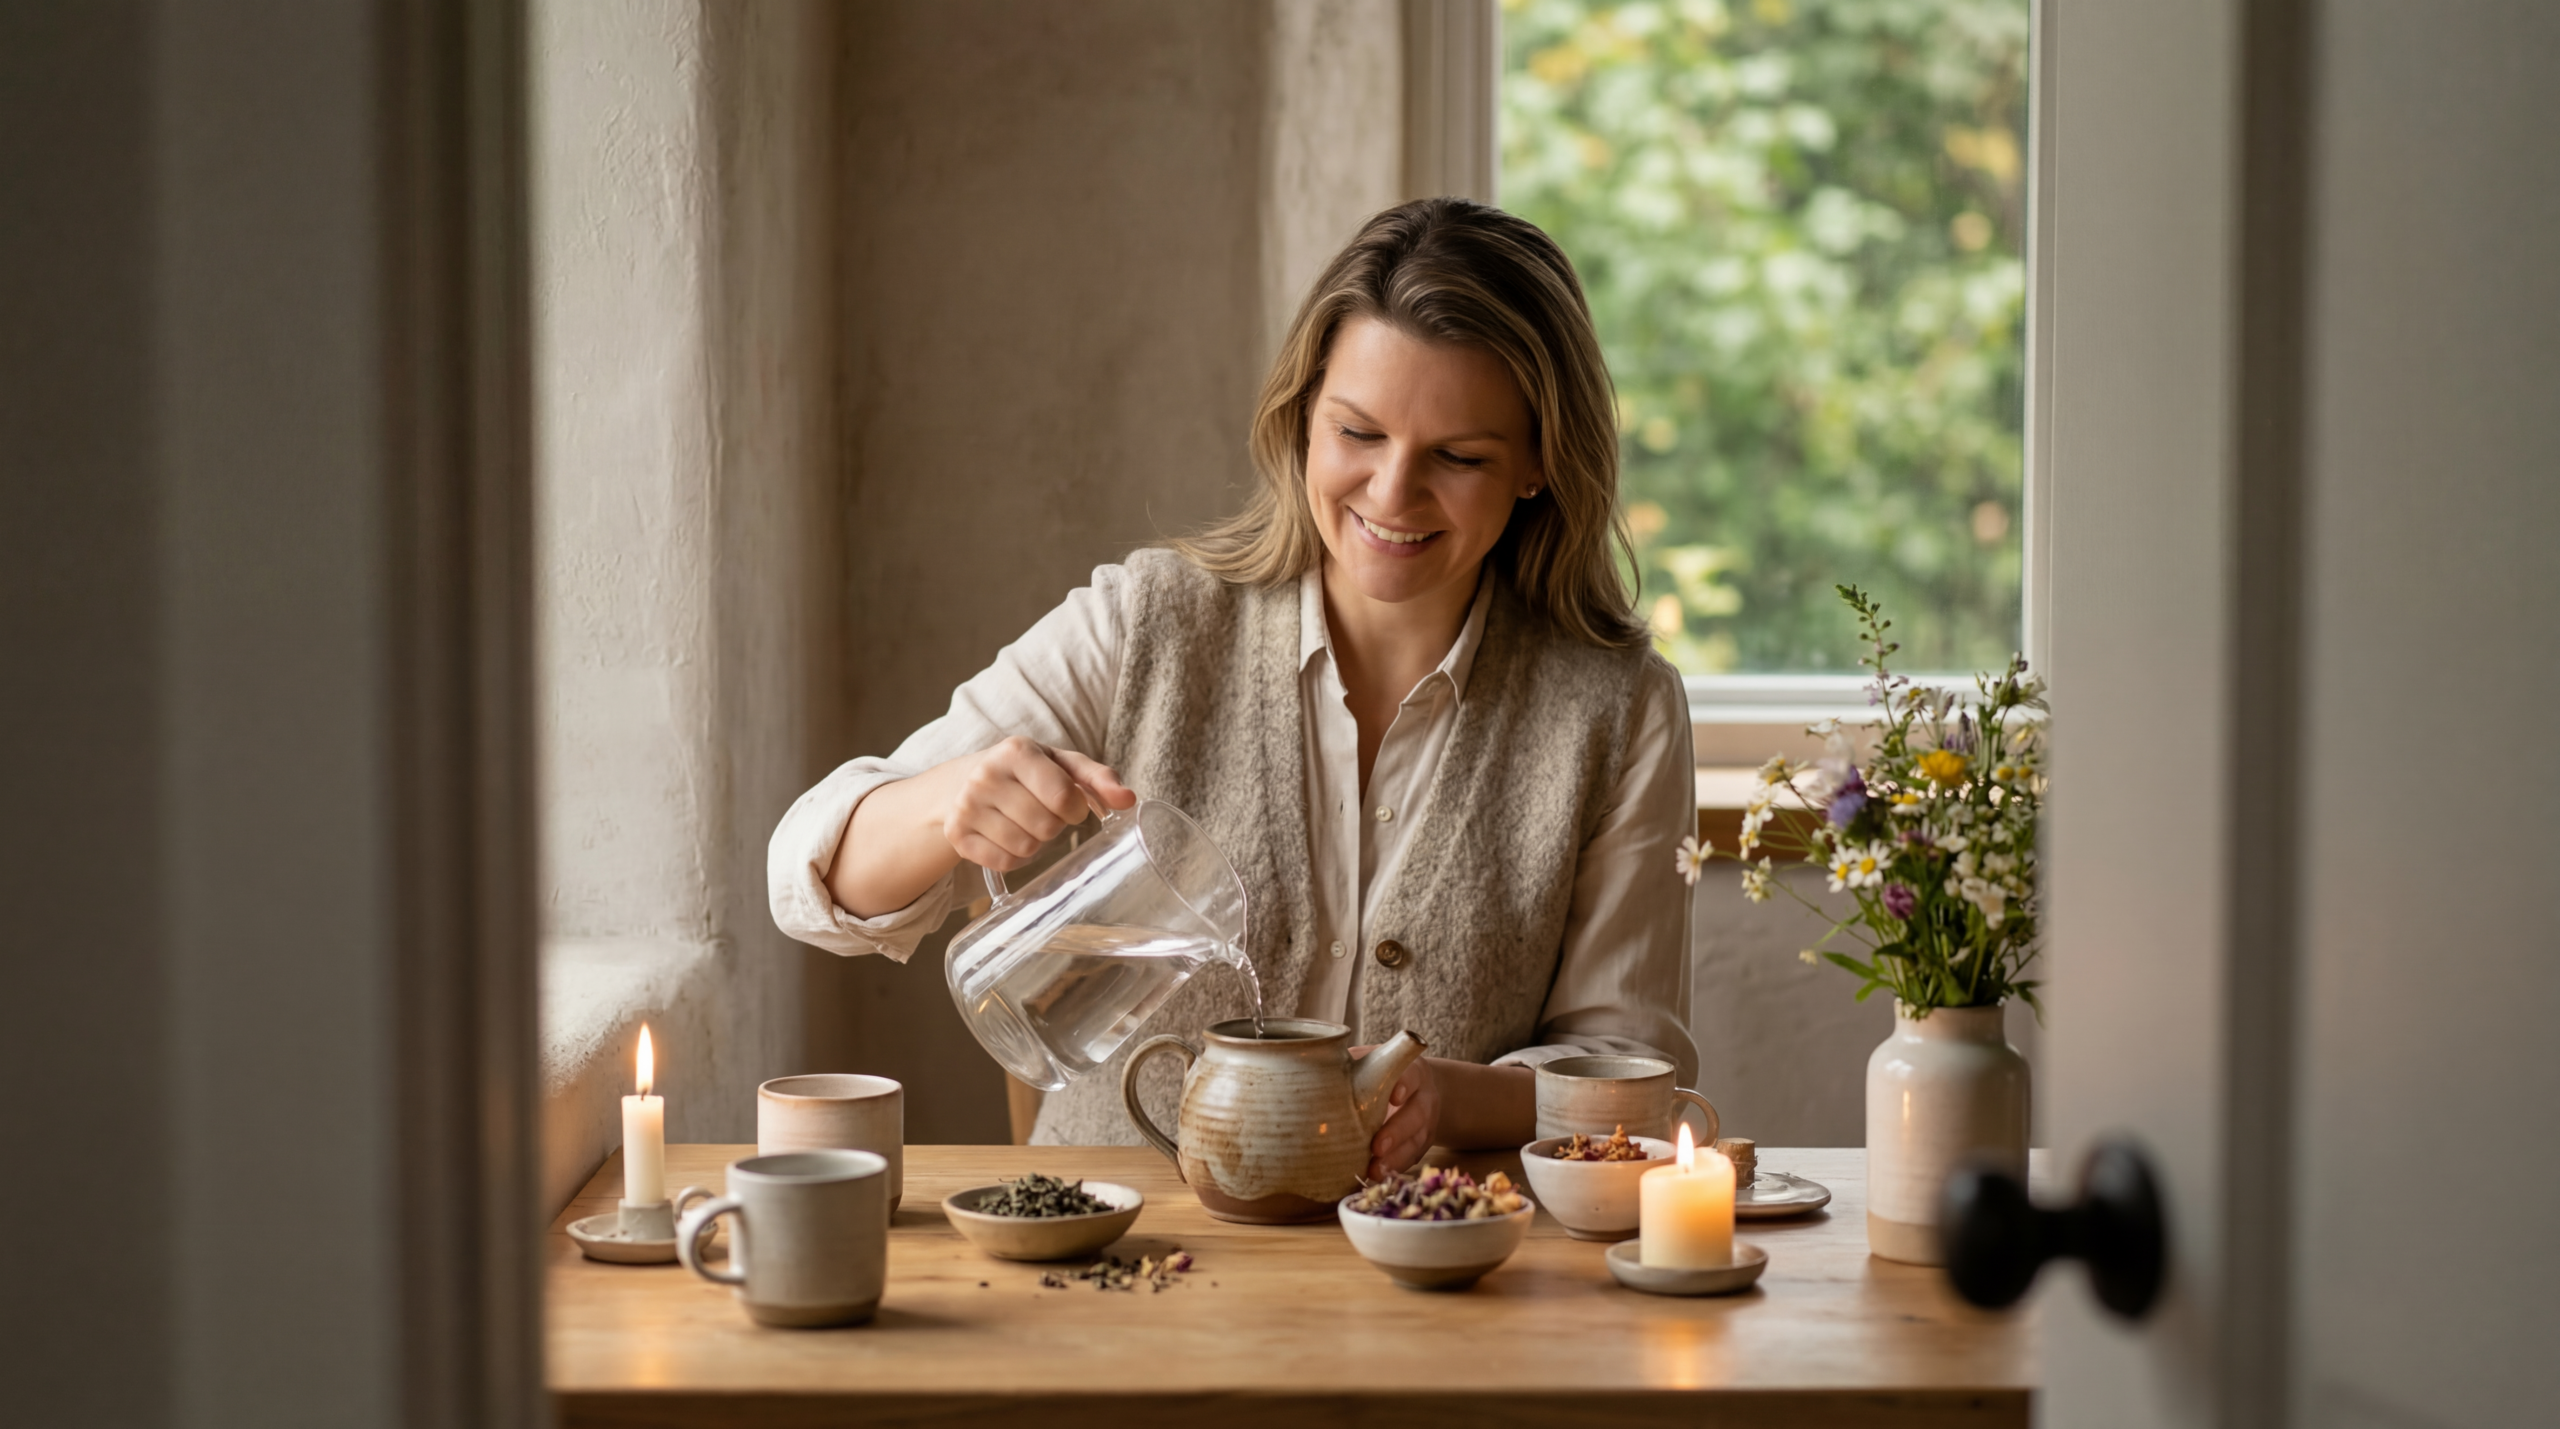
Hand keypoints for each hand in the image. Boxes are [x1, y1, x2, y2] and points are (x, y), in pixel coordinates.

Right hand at [942, 736, 1135, 871]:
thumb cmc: (1026, 772)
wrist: (963, 781)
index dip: (1075, 810)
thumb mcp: (1062, 764)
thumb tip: (1129, 800)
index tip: (1069, 805)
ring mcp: (966, 806)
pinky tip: (1007, 836)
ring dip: (1035, 842)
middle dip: (1054, 826)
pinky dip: (1014, 857)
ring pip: (1025, 847)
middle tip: (1042, 812)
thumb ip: (1098, 778)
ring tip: (1024, 823)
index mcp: (1016, 751)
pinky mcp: (957, 834)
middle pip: (1045, 826)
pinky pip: (1004, 863)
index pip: (1063, 797)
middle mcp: (985, 775)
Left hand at [1353, 1047, 1440, 1178]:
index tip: (1393, 1096)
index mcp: (1411, 1071)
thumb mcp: (1372, 1060)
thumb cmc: (1382, 1075)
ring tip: (1374, 1170)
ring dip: (1395, 1158)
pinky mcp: (1421, 1145)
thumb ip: (1350, 1062)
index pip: (1411, 1075)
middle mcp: (1424, 1097)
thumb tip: (1310, 1064)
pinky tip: (1377, 1176)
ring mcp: (1426, 1124)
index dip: (1404, 1084)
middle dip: (1397, 1131)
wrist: (1418, 1090)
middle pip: (1416, 1114)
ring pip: (1416, 1141)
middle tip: (1377, 1147)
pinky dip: (1395, 1168)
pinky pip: (1412, 1158)